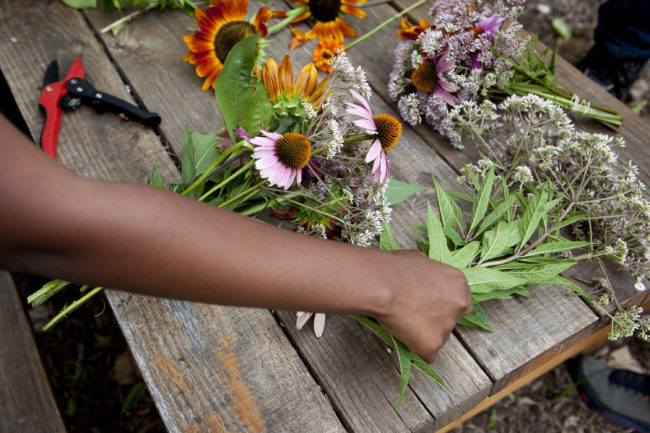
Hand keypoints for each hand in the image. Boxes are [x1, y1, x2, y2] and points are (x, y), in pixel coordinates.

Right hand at [373, 249, 471, 363]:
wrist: (381, 284)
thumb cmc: (394, 268)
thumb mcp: (420, 261)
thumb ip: (430, 275)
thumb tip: (424, 279)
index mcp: (458, 283)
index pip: (461, 302)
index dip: (444, 305)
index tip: (430, 306)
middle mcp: (459, 305)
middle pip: (452, 321)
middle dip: (437, 321)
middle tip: (416, 316)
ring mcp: (447, 326)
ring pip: (438, 337)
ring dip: (424, 334)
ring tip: (403, 322)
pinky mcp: (432, 345)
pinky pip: (426, 353)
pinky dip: (415, 347)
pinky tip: (402, 334)